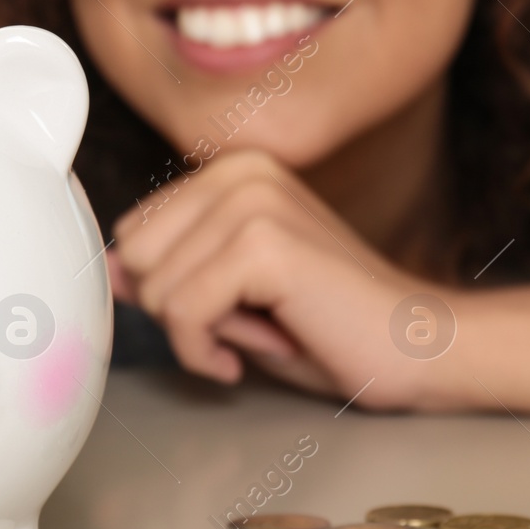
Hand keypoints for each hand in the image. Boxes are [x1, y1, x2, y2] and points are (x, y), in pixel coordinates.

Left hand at [111, 150, 456, 409]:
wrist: (418, 348)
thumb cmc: (329, 326)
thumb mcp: (234, 293)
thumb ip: (173, 269)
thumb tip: (110, 269)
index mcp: (234, 170)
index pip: (133, 231)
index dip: (163, 289)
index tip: (218, 313)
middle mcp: (241, 171)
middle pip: (134, 256)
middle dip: (174, 309)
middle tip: (240, 325)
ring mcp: (254, 202)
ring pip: (154, 287)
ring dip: (195, 335)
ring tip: (256, 334)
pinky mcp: (264, 245)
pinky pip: (182, 313)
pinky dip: (203, 353)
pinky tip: (245, 358)